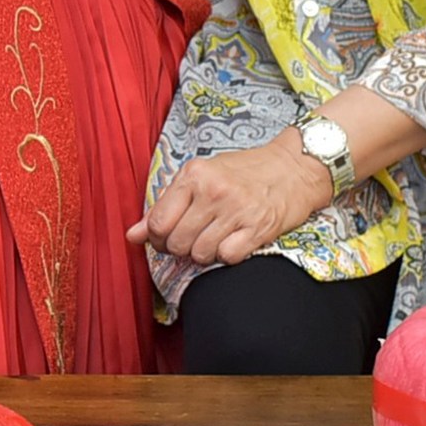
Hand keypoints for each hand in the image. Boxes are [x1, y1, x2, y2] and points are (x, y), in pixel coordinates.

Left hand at [130, 135, 338, 267]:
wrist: (293, 167)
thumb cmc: (243, 171)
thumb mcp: (200, 176)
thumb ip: (165, 204)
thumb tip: (131, 235)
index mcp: (193, 175)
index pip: (158, 222)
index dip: (156, 238)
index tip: (165, 237)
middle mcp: (214, 191)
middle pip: (177, 242)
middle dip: (179, 248)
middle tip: (191, 239)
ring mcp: (237, 210)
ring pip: (200, 254)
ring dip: (203, 254)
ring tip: (213, 238)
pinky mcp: (259, 228)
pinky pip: (228, 258)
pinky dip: (227, 256)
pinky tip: (232, 241)